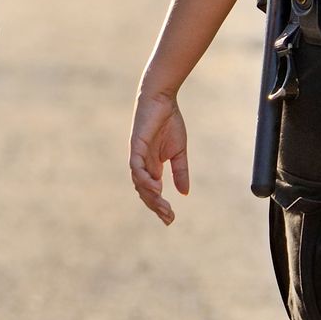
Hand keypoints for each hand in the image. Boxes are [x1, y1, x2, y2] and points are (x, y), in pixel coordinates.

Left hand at [128, 90, 189, 225]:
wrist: (162, 99)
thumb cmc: (169, 122)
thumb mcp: (179, 152)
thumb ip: (180, 172)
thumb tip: (184, 193)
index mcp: (152, 167)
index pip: (152, 193)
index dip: (160, 206)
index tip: (171, 219)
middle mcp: (142, 165)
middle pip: (145, 192)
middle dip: (156, 207)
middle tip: (169, 218)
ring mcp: (138, 156)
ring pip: (139, 183)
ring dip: (151, 196)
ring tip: (163, 206)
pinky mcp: (136, 147)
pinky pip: (136, 167)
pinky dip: (144, 179)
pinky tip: (156, 187)